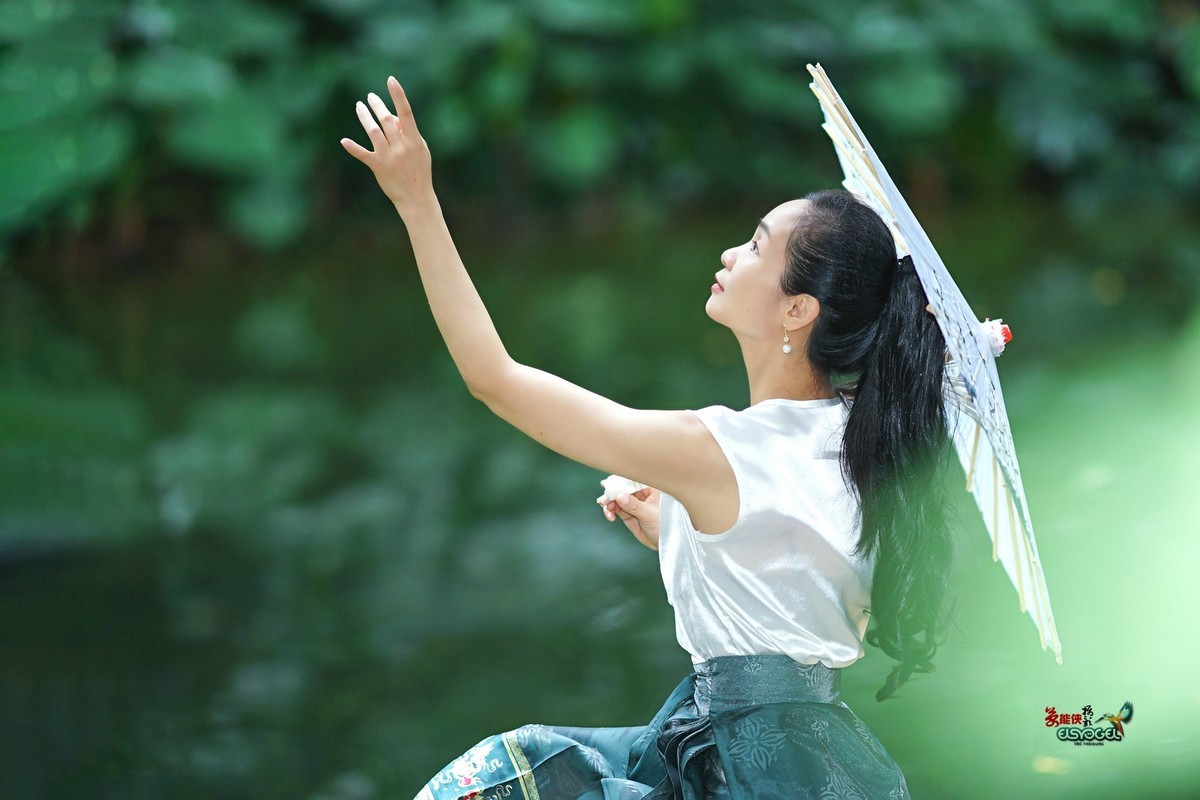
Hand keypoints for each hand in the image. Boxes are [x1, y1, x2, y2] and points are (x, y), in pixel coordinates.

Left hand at [340, 76, 433, 218]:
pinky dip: (353, 148)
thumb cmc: (420, 170)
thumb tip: (393, 117)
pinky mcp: (378, 167)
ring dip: (364, 117)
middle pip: (386, 120)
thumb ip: (408, 132)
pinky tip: (344, 141)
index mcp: (414, 140)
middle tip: (370, 96)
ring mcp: (389, 157)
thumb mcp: (420, 149)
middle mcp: (401, 146)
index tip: (391, 80)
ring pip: (373, 132)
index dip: (398, 95)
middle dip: (377, 105)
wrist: (416, 197)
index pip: (406, 113)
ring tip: (359, 106)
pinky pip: (363, 154)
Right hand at [598, 486, 660, 550]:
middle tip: (603, 501)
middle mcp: (641, 494)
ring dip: (608, 503)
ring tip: (607, 510)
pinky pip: (615, 508)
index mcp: (650, 488)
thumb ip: (635, 506)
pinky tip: (610, 516)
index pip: (632, 480)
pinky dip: (610, 511)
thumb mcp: (650, 515)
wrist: (664, 542)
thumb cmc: (664, 526)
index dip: (619, 482)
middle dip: (611, 494)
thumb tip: (620, 496)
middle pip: (622, 488)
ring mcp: (633, 503)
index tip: (608, 485)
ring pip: (616, 498)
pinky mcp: (628, 513)